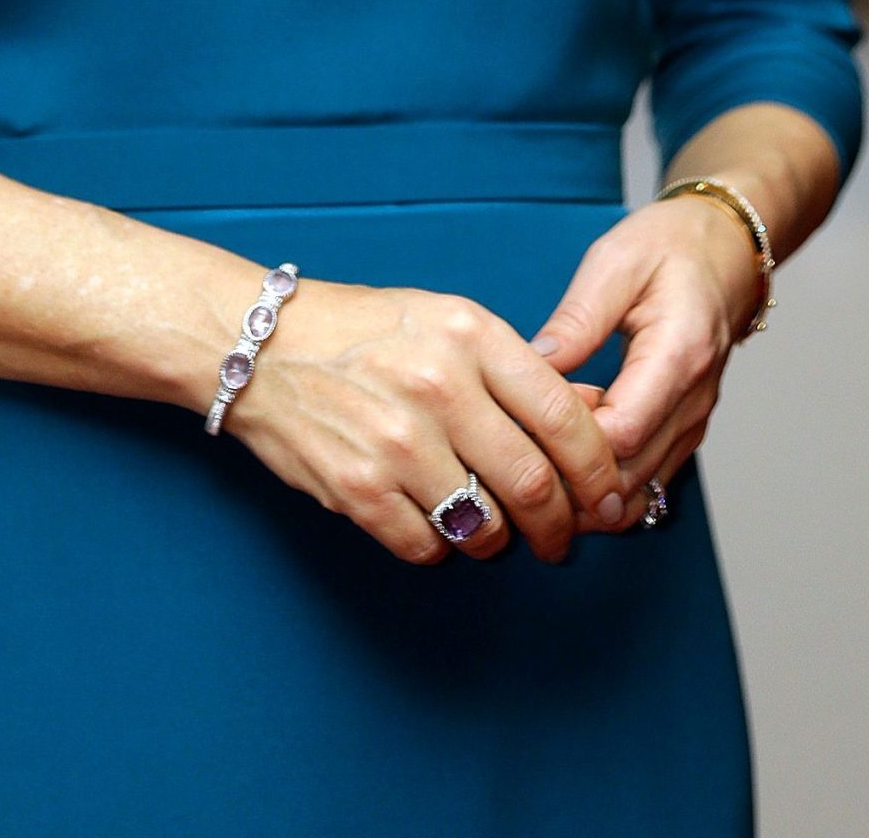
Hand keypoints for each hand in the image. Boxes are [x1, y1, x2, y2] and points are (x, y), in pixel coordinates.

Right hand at [225, 276, 630, 566]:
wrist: (261, 345)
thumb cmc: (366, 331)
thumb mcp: (449, 322)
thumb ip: (519, 372)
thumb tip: (594, 421)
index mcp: (470, 335)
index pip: (564, 418)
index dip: (597, 469)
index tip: (607, 493)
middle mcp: (438, 386)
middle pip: (533, 485)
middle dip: (561, 526)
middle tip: (562, 538)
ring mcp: (395, 441)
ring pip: (484, 527)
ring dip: (498, 540)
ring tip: (491, 528)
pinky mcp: (357, 488)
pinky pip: (428, 547)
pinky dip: (440, 546)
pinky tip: (433, 520)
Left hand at [527, 196, 763, 527]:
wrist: (724, 253)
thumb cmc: (670, 248)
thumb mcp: (615, 262)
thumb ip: (579, 317)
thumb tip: (536, 363)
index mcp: (679, 355)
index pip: (625, 430)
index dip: (572, 439)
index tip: (529, 421)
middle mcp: (693, 401)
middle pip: (631, 476)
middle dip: (570, 482)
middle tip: (513, 462)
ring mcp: (692, 422)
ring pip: (639, 492)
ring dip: (585, 494)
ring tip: (531, 470)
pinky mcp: (684, 431)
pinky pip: (646, 481)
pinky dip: (605, 488)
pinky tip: (563, 468)